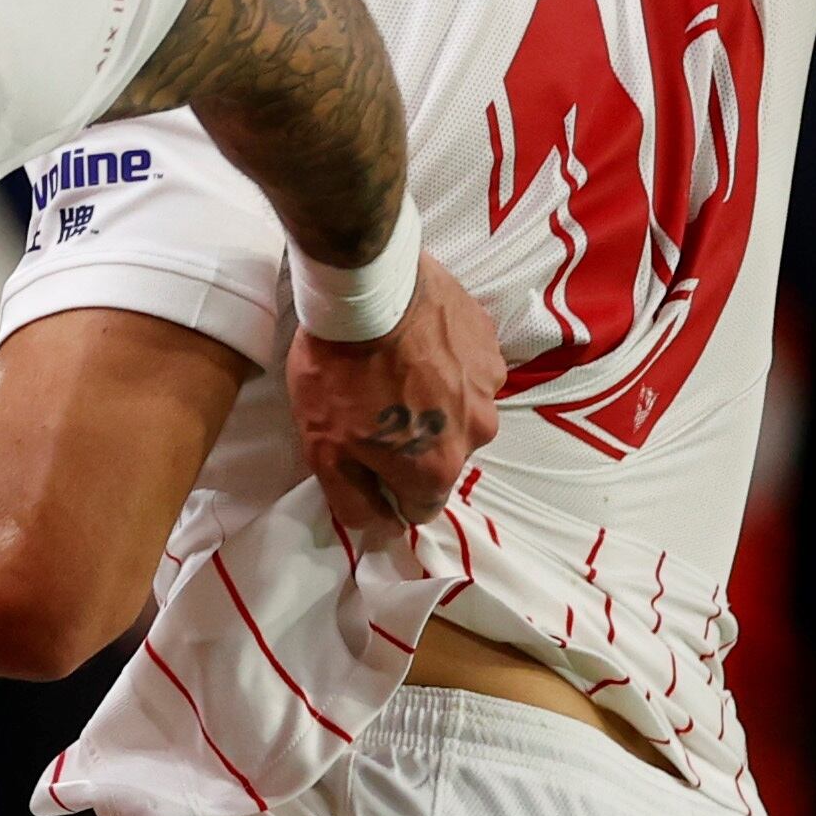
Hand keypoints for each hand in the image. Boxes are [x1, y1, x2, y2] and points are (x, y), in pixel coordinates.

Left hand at [286, 252, 504, 564]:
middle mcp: (476, 434)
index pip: (421, 508)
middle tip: (377, 407)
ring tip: (398, 371)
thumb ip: (355, 502)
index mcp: (436, 469)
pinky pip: (470, 371)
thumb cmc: (339, 372)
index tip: (369, 459)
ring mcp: (489, 386)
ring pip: (460, 412)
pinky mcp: (490, 344)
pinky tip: (417, 345)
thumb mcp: (324, 451)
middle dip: (414, 444)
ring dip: (434, 402)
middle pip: (444, 458)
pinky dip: (448, 366)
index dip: (391, 489)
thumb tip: (380, 528)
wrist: (367, 287)